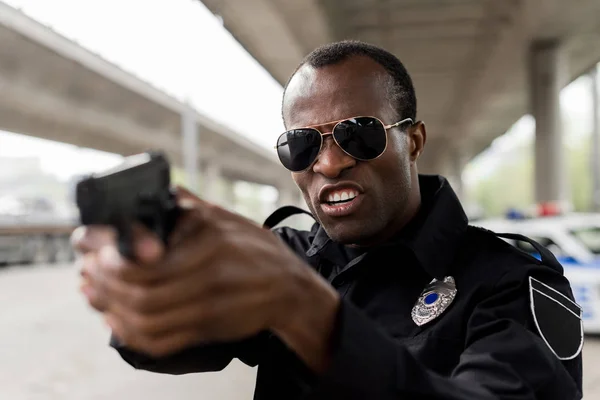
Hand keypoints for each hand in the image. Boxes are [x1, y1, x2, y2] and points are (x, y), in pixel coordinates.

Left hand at [73, 187, 339, 370]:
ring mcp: (207, 309)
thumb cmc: (257, 250)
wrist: (289, 289)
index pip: (146, 260)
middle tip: (88, 271)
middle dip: (104, 283)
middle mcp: (208, 278)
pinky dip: (130, 334)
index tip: (95, 250)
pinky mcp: (205, 330)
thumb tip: (161, 189)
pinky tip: (116, 319)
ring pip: (144, 319)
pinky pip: (159, 341)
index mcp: (210, 245)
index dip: (111, 259)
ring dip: (111, 308)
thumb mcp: (227, 218)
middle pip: (139, 292)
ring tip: (95, 293)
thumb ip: (190, 206)